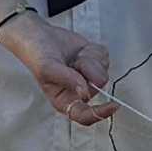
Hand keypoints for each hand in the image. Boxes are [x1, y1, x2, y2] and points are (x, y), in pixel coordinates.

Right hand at [0, 8, 117, 124]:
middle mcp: (79, 92)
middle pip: (98, 85)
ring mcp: (89, 77)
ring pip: (104, 70)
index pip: (84, 115)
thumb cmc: (38, 55)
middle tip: (71, 63)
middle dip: (86, 70)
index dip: (100, 114)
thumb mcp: (48, 69)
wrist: (40, 35)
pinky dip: (93, 50)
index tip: (113, 106)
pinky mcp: (95, 62)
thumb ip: (68, 80)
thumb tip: (85, 93)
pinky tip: (79, 51)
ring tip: (74, 57)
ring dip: (89, 59)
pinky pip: (104, 56)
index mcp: (65, 100)